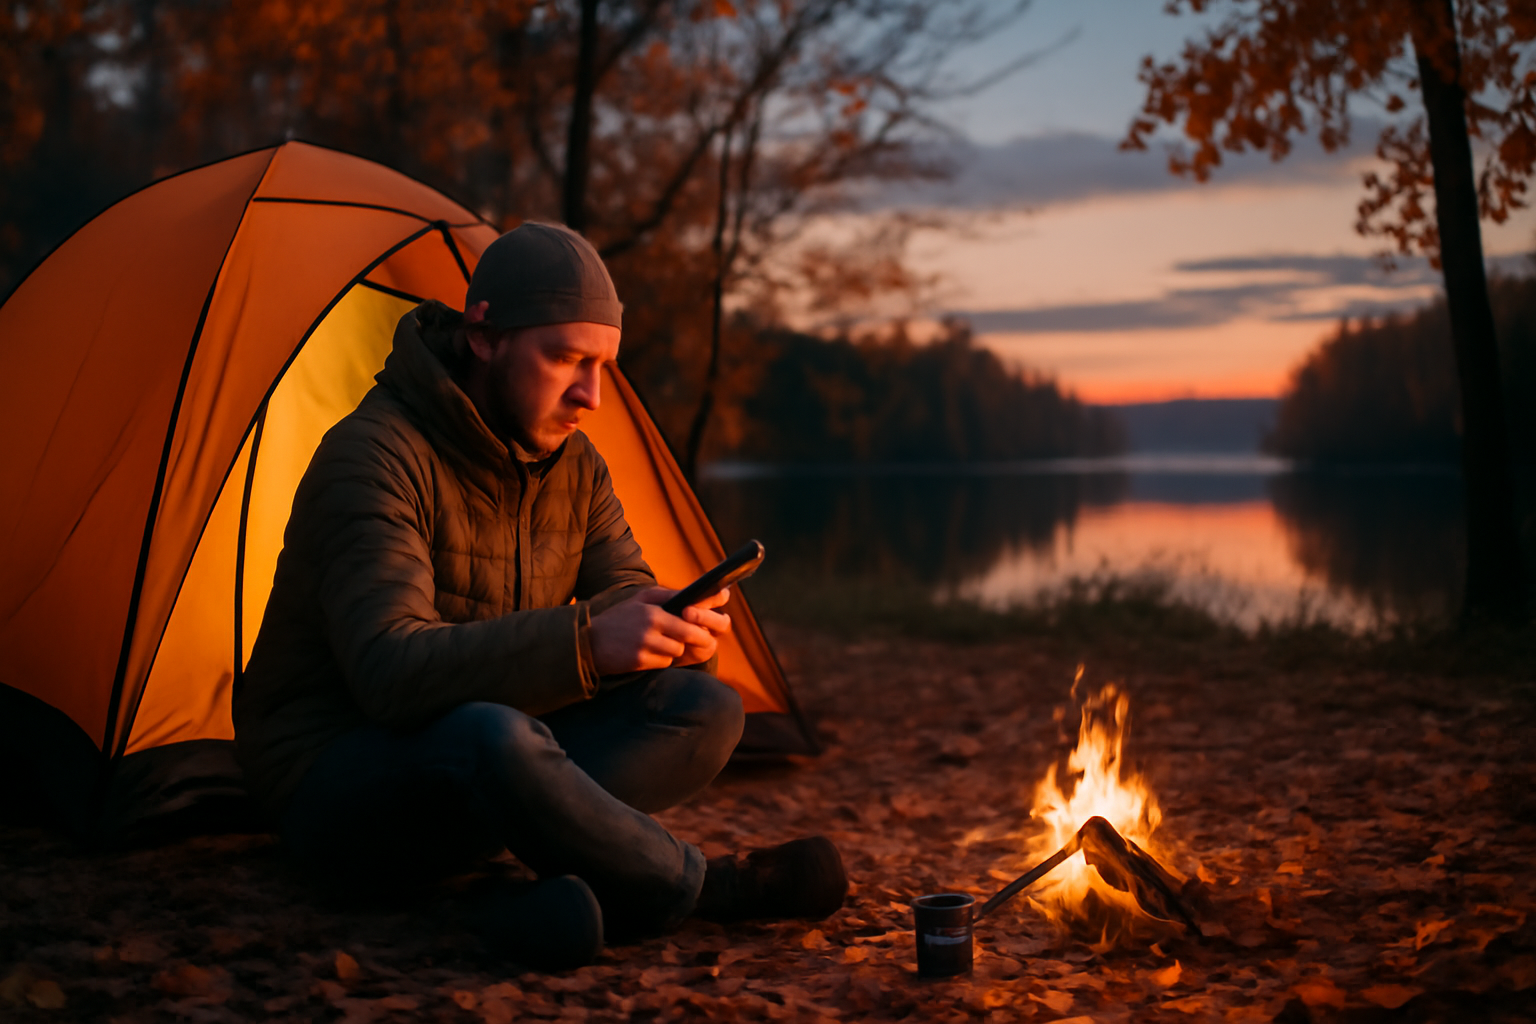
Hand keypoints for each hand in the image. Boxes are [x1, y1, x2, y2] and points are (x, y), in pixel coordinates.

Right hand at [589, 587, 731, 674]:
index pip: (690, 616)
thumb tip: (693, 594)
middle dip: (699, 639)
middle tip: (701, 639)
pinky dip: (663, 660)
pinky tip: (651, 654)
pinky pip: (664, 663)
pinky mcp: (639, 663)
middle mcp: (651, 627)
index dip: (705, 620)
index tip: (714, 622)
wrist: (589, 642)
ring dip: (676, 650)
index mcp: (653, 610)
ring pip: (678, 651)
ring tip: (664, 643)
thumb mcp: (640, 599)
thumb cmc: (619, 618)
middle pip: (690, 636)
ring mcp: (645, 646)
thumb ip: (668, 595)